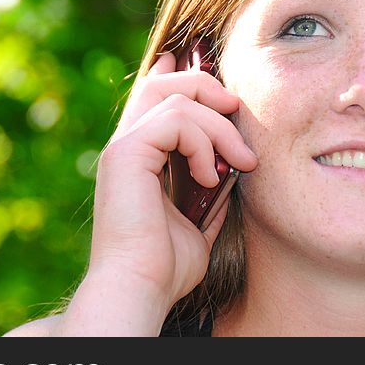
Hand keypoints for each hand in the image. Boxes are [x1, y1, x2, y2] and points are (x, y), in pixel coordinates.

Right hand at [84, 50, 257, 321]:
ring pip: (174, 96)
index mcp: (138, 156)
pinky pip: (173, 120)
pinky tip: (211, 177)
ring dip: (218, 124)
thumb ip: (210, 189)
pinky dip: (201, 142)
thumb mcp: (198, 219)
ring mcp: (123, 146)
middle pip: (162, 81)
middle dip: (206, 85)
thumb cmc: (165, 265)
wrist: (140, 287)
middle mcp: (126, 144)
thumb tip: (234, 167)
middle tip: (236, 109)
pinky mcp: (126, 153)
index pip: (155, 96)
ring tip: (240, 161)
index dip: (183, 77)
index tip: (217, 80)